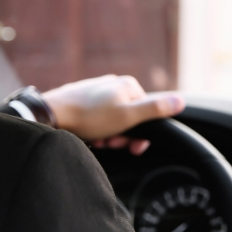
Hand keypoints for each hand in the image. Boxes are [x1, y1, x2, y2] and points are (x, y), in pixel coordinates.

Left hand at [42, 74, 184, 154]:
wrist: (51, 115)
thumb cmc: (90, 117)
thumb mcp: (128, 116)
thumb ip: (155, 109)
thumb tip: (180, 100)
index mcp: (128, 85)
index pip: (147, 113)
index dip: (140, 134)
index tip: (131, 146)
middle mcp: (113, 84)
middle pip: (129, 118)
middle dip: (122, 136)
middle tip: (109, 143)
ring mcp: (96, 91)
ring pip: (112, 121)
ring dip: (108, 135)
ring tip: (96, 140)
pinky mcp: (82, 100)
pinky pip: (96, 119)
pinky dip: (95, 131)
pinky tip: (87, 136)